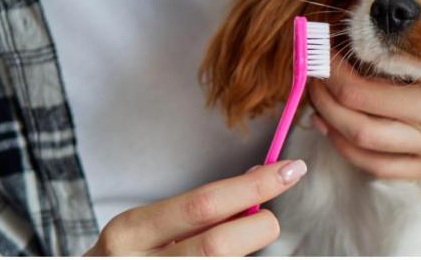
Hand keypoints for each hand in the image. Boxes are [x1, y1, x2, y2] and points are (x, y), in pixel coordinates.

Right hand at [85, 160, 306, 255]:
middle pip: (219, 246)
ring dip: (246, 254)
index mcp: (131, 231)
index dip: (253, 187)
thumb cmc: (129, 257)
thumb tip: (259, 177)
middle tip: (270, 220)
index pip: (203, 204)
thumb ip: (199, 209)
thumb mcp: (148, 227)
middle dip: (259, 228)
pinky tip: (231, 257)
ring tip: (240, 241)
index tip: (291, 170)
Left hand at [308, 0, 420, 180]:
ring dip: (327, 118)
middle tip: (305, 58)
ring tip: (310, 90)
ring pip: (362, 142)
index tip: (318, 34)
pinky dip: (349, 151)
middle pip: (355, 108)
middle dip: (320, 83)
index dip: (336, 56)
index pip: (373, 74)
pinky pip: (382, 168)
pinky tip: (333, 129)